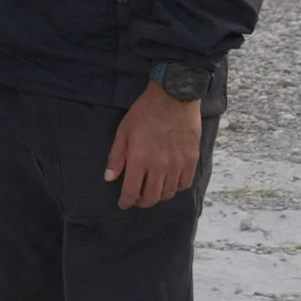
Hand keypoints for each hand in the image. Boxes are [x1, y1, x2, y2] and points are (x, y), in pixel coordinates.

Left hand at [106, 80, 202, 208]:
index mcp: (140, 159)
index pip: (132, 192)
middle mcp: (160, 166)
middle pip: (151, 197)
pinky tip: (169, 183)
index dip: (126, 202)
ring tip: (152, 191)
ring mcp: (178, 164)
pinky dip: (175, 188)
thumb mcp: (124, 131)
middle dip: (141, 202)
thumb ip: (116, 156)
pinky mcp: (191, 160)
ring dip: (158, 196)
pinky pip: (184, 184)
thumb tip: (109, 178)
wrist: (174, 96)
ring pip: (168, 193)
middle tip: (137, 199)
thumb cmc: (145, 111)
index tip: (123, 203)